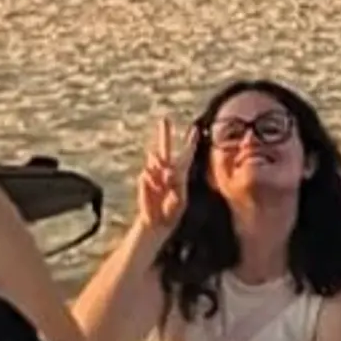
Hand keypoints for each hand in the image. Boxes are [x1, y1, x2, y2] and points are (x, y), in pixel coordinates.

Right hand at [135, 107, 186, 226]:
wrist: (157, 222)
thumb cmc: (171, 212)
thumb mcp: (179, 200)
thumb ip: (175, 184)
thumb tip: (166, 170)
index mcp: (179, 174)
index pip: (185, 155)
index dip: (190, 142)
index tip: (195, 129)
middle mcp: (166, 171)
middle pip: (165, 148)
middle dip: (165, 133)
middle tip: (165, 118)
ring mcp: (154, 174)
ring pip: (155, 162)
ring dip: (159, 167)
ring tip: (162, 178)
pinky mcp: (145, 180)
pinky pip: (147, 176)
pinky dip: (151, 183)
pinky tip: (152, 188)